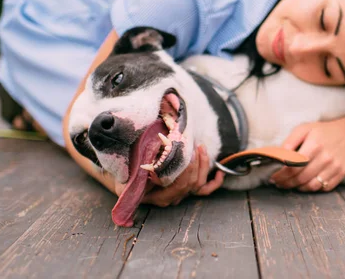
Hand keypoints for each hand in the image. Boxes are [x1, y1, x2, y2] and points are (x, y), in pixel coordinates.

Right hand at [110, 145, 224, 206]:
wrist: (123, 178)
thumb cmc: (125, 171)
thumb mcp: (128, 168)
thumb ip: (142, 165)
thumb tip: (157, 156)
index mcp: (156, 197)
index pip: (179, 186)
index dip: (186, 169)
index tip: (186, 151)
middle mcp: (169, 199)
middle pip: (191, 185)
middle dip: (196, 164)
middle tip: (194, 146)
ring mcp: (178, 195)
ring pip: (198, 185)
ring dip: (203, 166)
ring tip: (201, 148)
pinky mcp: (184, 190)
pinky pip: (203, 190)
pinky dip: (214, 182)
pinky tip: (220, 173)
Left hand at [269, 116, 344, 191]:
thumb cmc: (322, 131)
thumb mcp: (304, 129)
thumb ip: (290, 141)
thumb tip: (279, 155)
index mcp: (315, 144)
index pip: (293, 166)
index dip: (281, 174)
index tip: (273, 177)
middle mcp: (326, 157)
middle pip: (301, 178)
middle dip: (286, 183)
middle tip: (279, 183)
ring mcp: (335, 167)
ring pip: (312, 186)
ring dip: (298, 188)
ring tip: (289, 184)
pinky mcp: (341, 173)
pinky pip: (324, 187)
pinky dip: (312, 188)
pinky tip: (304, 184)